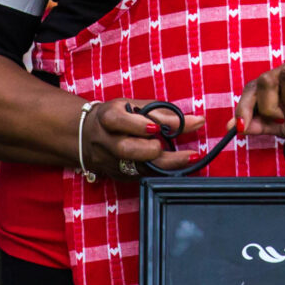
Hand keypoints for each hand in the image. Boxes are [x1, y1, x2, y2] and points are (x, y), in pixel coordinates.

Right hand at [81, 99, 201, 177]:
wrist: (87, 136)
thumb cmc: (119, 116)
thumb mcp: (135, 107)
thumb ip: (165, 114)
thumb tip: (198, 121)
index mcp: (107, 118)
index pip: (119, 121)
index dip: (137, 126)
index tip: (156, 128)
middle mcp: (106, 141)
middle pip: (125, 149)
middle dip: (149, 150)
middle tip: (166, 146)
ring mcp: (110, 162)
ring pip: (135, 168)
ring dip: (164, 165)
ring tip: (187, 159)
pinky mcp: (118, 176)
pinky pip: (141, 177)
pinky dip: (160, 172)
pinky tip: (178, 168)